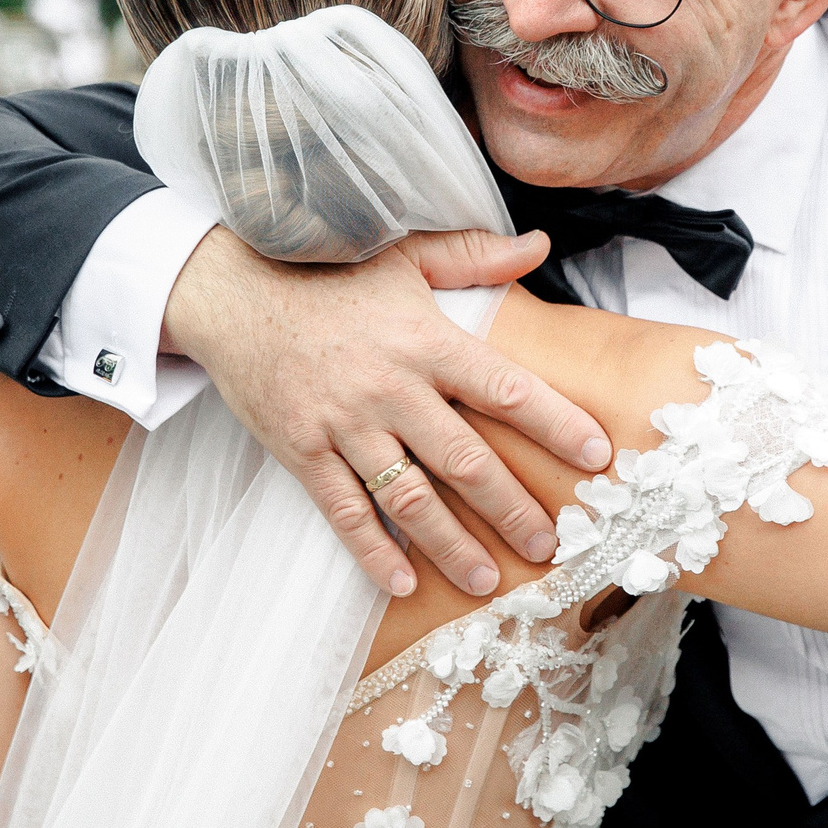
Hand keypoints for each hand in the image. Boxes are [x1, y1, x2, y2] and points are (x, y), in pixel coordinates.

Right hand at [163, 227, 611, 598]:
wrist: (230, 288)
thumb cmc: (326, 272)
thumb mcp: (404, 253)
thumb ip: (475, 254)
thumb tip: (538, 245)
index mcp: (425, 340)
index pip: (503, 388)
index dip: (554, 423)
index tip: (596, 456)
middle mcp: (390, 387)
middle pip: (464, 459)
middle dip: (512, 508)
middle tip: (551, 545)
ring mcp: (343, 424)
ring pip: (408, 497)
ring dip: (452, 543)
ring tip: (487, 580)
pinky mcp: (301, 450)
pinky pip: (342, 510)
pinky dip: (372, 550)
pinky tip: (402, 582)